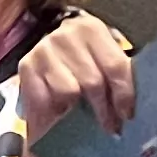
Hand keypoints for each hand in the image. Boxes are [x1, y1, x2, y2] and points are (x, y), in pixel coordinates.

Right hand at [15, 15, 137, 139]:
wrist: (48, 57)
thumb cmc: (83, 63)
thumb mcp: (102, 61)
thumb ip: (116, 77)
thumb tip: (130, 110)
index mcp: (91, 28)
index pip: (116, 65)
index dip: (124, 94)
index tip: (127, 115)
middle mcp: (66, 35)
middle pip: (93, 81)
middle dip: (103, 109)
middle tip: (110, 127)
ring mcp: (44, 49)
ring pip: (70, 90)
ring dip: (77, 109)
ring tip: (83, 117)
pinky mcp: (26, 66)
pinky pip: (46, 99)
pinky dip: (54, 110)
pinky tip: (60, 112)